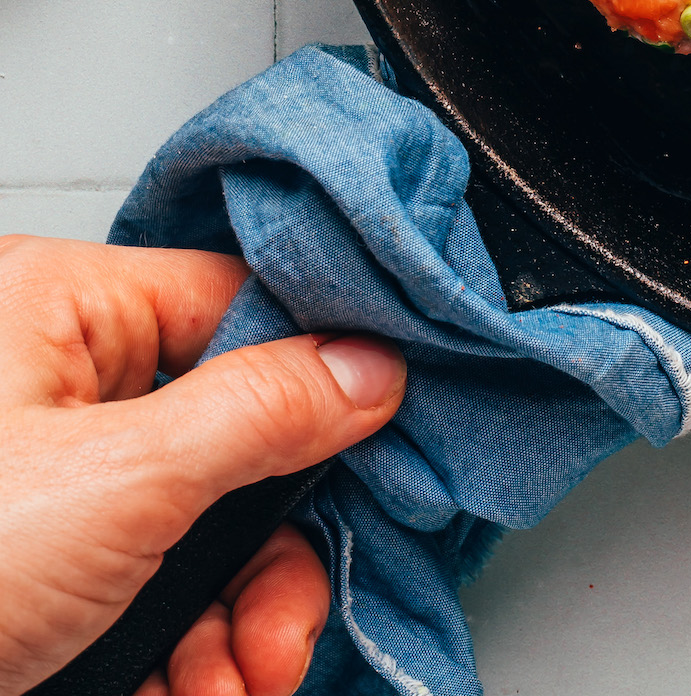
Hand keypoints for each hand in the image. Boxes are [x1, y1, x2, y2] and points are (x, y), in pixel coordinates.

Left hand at [0, 234, 405, 695]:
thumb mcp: (116, 482)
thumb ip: (257, 412)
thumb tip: (366, 364)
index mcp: (56, 306)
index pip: (234, 301)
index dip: (318, 372)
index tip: (383, 436)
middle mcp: (50, 382)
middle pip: (227, 435)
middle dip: (270, 549)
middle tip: (283, 624)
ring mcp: (45, 484)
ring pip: (196, 530)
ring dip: (237, 622)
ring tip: (236, 680)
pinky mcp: (39, 573)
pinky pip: (147, 590)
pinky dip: (185, 653)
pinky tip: (194, 690)